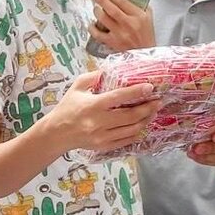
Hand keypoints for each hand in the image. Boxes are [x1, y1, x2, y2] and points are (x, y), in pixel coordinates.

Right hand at [46, 70, 160, 154]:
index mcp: (93, 105)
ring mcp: (103, 136)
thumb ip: (94, 77)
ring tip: (152, 112)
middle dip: (148, 108)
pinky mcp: (104, 146)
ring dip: (145, 120)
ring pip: (132, 130)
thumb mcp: (77, 87)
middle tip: (158, 101)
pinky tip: (142, 124)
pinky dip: (137, 132)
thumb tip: (111, 69)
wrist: (56, 134)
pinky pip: (126, 140)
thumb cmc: (67, 108)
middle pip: (131, 116)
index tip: (150, 87)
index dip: (137, 92)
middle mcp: (99, 122)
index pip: (119, 97)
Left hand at [89, 0, 154, 53]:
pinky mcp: (113, 43)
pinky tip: (92, 24)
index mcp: (138, 16)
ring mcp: (120, 34)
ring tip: (96, 7)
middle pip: (110, 8)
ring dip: (97, 11)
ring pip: (103, 19)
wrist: (147, 56)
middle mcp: (128, 24)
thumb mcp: (148, 17)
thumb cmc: (147, 36)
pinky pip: (98, 34)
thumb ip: (139, 4)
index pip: (121, 0)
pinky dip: (92, 28)